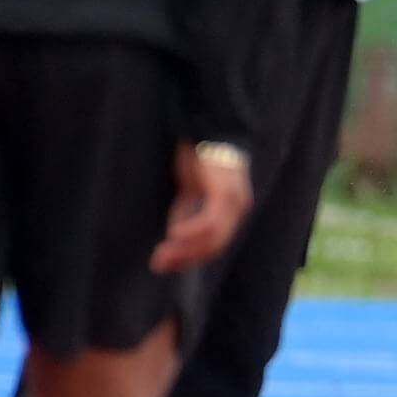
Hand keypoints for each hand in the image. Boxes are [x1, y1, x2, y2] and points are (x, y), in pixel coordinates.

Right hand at [152, 141, 252, 271]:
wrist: (208, 130)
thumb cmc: (199, 161)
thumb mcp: (190, 193)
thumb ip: (187, 215)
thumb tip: (172, 241)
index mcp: (232, 212)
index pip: (214, 246)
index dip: (189, 259)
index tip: (165, 266)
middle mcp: (238, 209)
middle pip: (215, 246)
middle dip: (185, 258)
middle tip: (158, 264)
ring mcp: (234, 201)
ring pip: (214, 238)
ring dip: (186, 249)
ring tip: (163, 252)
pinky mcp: (224, 192)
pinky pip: (210, 220)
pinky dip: (192, 230)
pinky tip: (174, 234)